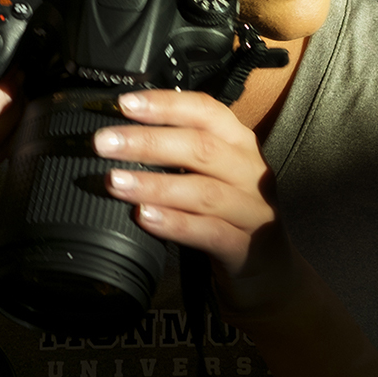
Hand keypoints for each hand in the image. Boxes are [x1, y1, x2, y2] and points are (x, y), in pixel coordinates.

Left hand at [94, 90, 308, 320]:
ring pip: (203, 191)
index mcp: (240, 144)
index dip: (166, 105)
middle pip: (201, 148)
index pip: (206, 112)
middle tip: (105, 144)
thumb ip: (179, 153)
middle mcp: (250, 171)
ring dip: (155, 184)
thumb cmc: (230, 215)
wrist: (272, 272)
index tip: (125, 104)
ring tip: (116, 182)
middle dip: (148, 142)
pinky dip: (175, 223)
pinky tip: (145, 218)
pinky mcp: (246, 248)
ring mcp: (252, 210)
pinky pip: (209, 232)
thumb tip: (120, 135)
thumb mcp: (213, 175)